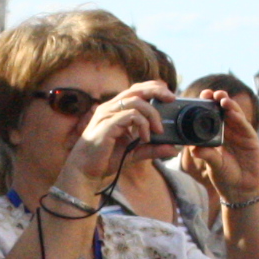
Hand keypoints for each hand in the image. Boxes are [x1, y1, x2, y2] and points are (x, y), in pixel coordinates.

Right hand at [57, 81, 165, 202]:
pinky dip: (143, 125)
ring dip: (152, 115)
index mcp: (115, 110)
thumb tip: (173, 149)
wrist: (85, 171)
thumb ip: (152, 148)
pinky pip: (131, 115)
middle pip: (137, 89)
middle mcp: (110, 108)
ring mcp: (107, 114)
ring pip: (136, 101)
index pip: (136, 90)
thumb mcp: (134, 152)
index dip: (153, 88)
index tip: (169, 96)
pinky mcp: (107, 124)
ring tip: (157, 131)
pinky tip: (144, 138)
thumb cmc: (105, 159)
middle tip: (171, 99)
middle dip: (157, 90)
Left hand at [196, 88, 258, 203]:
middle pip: (223, 111)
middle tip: (209, 93)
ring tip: (221, 98)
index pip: (211, 116)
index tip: (200, 97)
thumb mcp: (213, 165)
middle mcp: (229, 131)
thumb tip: (194, 149)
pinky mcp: (251, 138)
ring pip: (234, 115)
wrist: (242, 190)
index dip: (207, 106)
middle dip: (217, 100)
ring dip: (228, 105)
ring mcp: (240, 134)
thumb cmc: (226, 177)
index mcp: (217, 135)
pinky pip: (244, 125)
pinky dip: (238, 117)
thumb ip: (207, 155)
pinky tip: (231, 111)